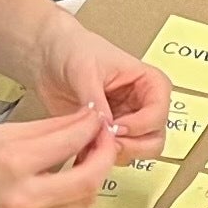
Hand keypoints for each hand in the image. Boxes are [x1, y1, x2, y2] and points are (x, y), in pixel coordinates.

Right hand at [0, 104, 122, 207]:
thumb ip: (42, 129)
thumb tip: (79, 121)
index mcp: (13, 161)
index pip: (72, 141)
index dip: (92, 126)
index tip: (96, 118)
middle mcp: (24, 196)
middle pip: (90, 178)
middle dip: (104, 155)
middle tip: (101, 139)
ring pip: (83, 201)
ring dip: (92, 178)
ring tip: (85, 158)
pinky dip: (74, 197)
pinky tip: (66, 181)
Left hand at [27, 16, 174, 159]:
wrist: (48, 57)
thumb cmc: (74, 49)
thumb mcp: (85, 71)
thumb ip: (97, 101)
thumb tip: (106, 127)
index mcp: (150, 84)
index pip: (159, 113)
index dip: (140, 125)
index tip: (115, 126)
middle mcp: (144, 106)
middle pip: (154, 140)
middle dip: (131, 145)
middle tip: (105, 141)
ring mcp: (128, 123)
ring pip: (137, 153)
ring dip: (115, 154)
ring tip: (90, 142)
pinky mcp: (109, 135)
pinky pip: (113, 156)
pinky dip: (99, 157)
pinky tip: (82, 148)